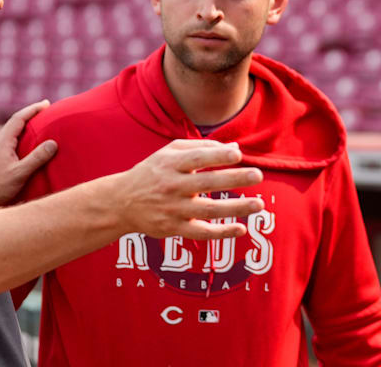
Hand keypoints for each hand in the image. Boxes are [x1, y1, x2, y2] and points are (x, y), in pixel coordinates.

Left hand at [0, 100, 57, 207]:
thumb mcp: (20, 173)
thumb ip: (36, 158)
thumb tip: (52, 143)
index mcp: (2, 143)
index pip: (18, 119)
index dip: (32, 109)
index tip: (46, 104)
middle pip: (14, 123)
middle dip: (30, 115)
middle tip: (45, 111)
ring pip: (12, 134)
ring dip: (26, 127)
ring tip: (40, 126)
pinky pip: (11, 143)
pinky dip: (22, 138)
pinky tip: (27, 146)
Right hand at [111, 139, 264, 239]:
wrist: (121, 202)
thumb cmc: (152, 172)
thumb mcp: (168, 152)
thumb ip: (201, 148)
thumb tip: (235, 149)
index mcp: (170, 164)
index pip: (197, 158)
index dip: (218, 156)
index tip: (238, 155)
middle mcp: (172, 186)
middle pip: (207, 183)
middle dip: (234, 179)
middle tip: (257, 175)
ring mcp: (173, 209)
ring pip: (208, 210)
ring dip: (236, 208)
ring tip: (259, 204)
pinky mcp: (174, 228)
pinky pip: (201, 233)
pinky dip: (221, 233)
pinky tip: (241, 228)